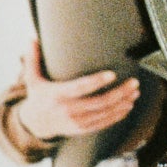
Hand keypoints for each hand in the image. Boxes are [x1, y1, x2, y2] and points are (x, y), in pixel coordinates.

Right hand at [15, 41, 138, 141]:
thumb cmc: (38, 97)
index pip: (81, 88)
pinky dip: (118, 115)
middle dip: (119, 93)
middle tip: (133, 83)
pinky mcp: (84, 129)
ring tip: (134, 92)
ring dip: (123, 103)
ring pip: (105, 113)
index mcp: (58, 95)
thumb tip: (32, 38)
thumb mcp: (32, 79)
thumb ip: (33, 58)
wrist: (36, 124)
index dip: (97, 82)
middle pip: (99, 102)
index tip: (113, 74)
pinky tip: (128, 106)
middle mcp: (69, 110)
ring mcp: (78, 122)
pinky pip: (104, 123)